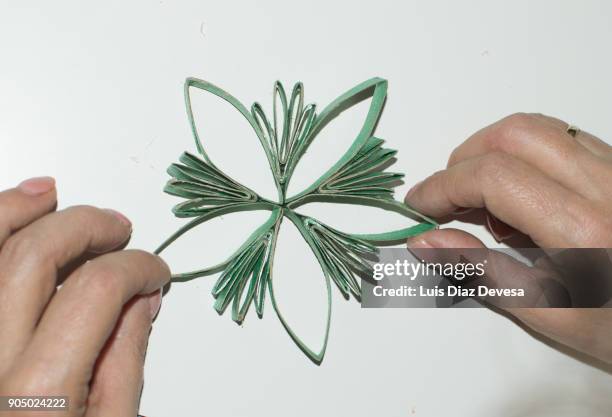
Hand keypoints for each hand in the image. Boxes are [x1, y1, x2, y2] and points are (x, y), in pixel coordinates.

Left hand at [0, 177, 170, 415]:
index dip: (136, 268)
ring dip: (18, 212)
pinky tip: (7, 217)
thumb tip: (142, 299)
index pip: (93, 293)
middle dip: (86, 229)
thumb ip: (124, 362)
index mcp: (34, 403)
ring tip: (51, 195)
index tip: (154, 271)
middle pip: (31, 259)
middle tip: (117, 229)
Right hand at [404, 113, 611, 362]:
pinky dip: (525, 157)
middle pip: (514, 135)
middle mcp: (607, 186)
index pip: (494, 177)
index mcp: (584, 229)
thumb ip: (481, 272)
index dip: (443, 186)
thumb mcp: (549, 313)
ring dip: (494, 154)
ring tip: (488, 204)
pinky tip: (525, 197)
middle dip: (465, 159)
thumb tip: (427, 239)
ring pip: (540, 129)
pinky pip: (564, 139)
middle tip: (448, 199)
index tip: (419, 205)